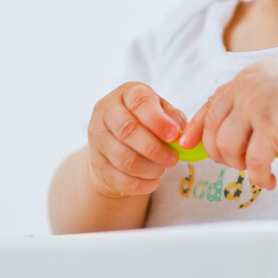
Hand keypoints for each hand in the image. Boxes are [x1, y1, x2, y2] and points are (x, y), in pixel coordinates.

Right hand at [86, 82, 186, 199]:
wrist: (117, 144)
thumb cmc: (146, 122)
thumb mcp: (162, 112)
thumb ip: (173, 118)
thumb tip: (181, 134)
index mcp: (126, 93)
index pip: (140, 103)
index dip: (158, 121)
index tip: (175, 135)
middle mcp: (105, 112)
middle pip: (128, 131)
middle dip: (155, 149)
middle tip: (173, 159)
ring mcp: (97, 139)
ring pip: (123, 158)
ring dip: (149, 168)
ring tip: (162, 169)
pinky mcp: (96, 164)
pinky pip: (118, 179)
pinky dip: (140, 184)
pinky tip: (153, 182)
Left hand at [179, 53, 277, 189]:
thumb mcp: (271, 85)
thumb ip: (249, 100)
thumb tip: (230, 129)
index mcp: (243, 81)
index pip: (208, 106)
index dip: (196, 129)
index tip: (187, 144)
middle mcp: (244, 91)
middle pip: (213, 132)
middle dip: (221, 154)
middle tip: (240, 163)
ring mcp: (257, 106)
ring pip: (228, 148)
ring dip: (240, 165)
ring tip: (257, 168)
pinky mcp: (273, 125)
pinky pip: (255, 161)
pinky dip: (259, 177)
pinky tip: (270, 180)